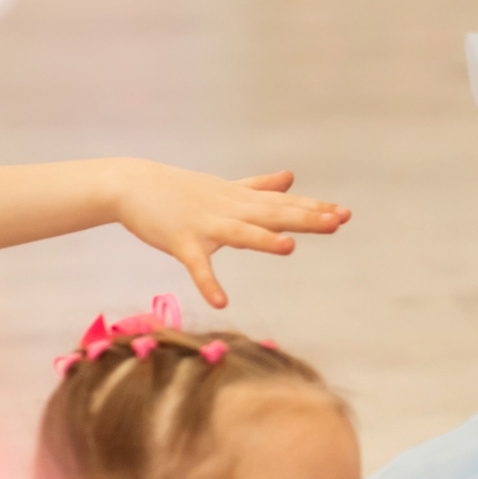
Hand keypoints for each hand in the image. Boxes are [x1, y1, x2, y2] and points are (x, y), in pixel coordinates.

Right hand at [113, 163, 349, 308]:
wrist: (131, 184)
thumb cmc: (182, 190)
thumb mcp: (226, 188)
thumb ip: (259, 186)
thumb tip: (290, 177)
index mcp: (243, 200)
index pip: (284, 204)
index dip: (314, 208)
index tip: (345, 214)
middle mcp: (230, 210)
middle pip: (272, 214)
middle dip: (305, 218)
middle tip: (337, 222)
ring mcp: (206, 225)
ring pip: (240, 233)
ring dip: (263, 240)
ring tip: (290, 248)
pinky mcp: (181, 242)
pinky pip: (197, 266)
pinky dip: (208, 283)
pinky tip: (221, 301)